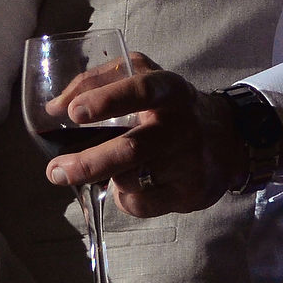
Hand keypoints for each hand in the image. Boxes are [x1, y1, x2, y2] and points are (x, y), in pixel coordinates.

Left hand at [44, 52, 240, 217]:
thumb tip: (54, 107)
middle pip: (133, 149)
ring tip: (94, 171)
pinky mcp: (191, 193)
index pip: (142, 90)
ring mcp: (190, 162)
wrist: (228, 138)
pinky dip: (124, 197)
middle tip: (56, 171)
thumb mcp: (145, 78)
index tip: (74, 113)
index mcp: (170, 90)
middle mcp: (183, 125)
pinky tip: (129, 185)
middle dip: (90, 163)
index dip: (107, 101)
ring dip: (104, 178)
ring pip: (132, 180)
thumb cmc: (170, 106)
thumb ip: (98, 82)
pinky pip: (142, 204)